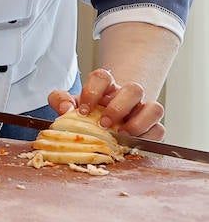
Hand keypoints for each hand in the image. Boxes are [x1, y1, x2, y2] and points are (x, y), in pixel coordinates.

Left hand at [48, 68, 164, 139]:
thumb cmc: (89, 112)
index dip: (92, 91)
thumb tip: (66, 108)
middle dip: (118, 108)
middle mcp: (128, 96)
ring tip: (121, 135)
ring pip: (155, 108)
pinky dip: (147, 138)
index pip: (102, 76)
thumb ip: (60, 100)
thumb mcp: (71, 105)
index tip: (83, 111)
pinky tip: (131, 145)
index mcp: (107, 87)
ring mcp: (143, 111)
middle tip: (104, 124)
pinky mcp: (153, 128)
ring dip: (139, 123)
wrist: (106, 123)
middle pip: (134, 89)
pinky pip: (160, 129)